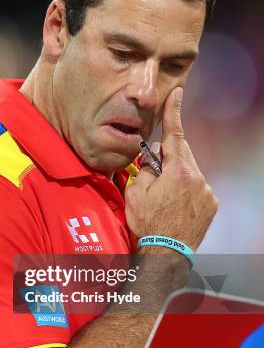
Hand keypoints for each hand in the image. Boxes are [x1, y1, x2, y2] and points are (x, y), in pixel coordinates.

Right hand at [125, 87, 218, 249]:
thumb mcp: (136, 193)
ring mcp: (207, 192)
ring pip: (190, 173)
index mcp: (178, 171)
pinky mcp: (211, 204)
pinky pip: (197, 188)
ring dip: (177, 177)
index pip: (174, 134)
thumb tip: (152, 160)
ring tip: (164, 199)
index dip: (174, 112)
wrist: (166, 255)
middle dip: (168, 158)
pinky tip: (175, 206)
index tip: (177, 93)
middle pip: (182, 155)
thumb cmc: (148, 224)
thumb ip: (146, 169)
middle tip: (154, 174)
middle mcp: (197, 178)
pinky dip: (186, 190)